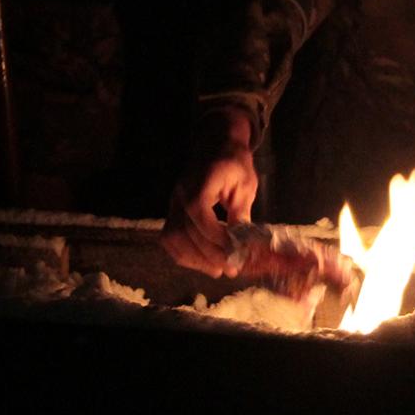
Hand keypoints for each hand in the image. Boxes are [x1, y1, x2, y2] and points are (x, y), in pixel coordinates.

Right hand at [160, 106, 258, 275]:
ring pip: (174, 237)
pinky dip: (183, 254)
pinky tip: (201, 262)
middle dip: (209, 254)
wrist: (215, 144)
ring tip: (216, 270)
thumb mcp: (245, 185)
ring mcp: (173, 203)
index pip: (200, 214)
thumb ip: (241, 213)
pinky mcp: (172, 211)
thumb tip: (242, 244)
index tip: (234, 252)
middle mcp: (180, 193)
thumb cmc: (234, 163)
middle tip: (231, 268)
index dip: (215, 237)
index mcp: (200, 182)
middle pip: (186, 230)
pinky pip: (169, 237)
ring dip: (194, 258)